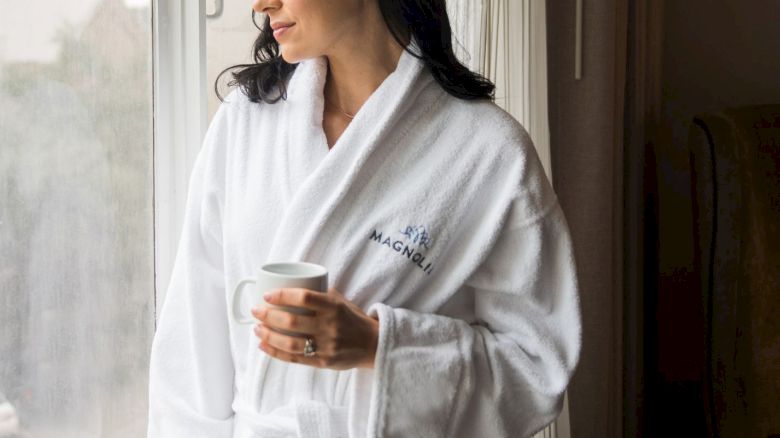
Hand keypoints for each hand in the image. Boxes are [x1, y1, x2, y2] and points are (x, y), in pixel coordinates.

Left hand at [250, 287, 378, 369]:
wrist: (373, 344)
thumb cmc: (353, 319)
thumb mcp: (341, 301)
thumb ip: (320, 294)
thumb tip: (292, 286)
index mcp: (334, 307)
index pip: (305, 298)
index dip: (283, 295)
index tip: (267, 295)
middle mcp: (330, 326)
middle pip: (292, 321)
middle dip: (268, 316)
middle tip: (256, 310)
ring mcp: (326, 346)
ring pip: (290, 342)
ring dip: (269, 335)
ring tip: (256, 329)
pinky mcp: (323, 362)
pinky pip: (295, 358)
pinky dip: (276, 352)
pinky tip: (263, 345)